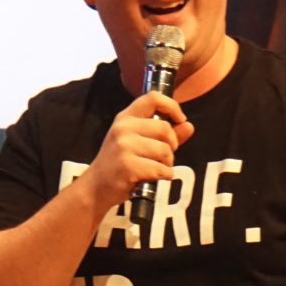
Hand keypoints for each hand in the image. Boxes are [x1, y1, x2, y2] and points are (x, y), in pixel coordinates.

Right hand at [83, 92, 192, 213]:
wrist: (96, 187)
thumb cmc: (119, 164)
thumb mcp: (138, 143)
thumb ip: (165, 135)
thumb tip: (189, 125)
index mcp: (125, 118)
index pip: (152, 98)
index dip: (172, 106)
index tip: (180, 119)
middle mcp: (123, 128)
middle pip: (165, 128)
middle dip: (172, 146)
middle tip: (165, 157)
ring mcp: (123, 146)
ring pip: (165, 150)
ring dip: (168, 163)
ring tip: (157, 169)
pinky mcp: (127, 165)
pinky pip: (160, 169)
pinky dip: (164, 175)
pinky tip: (154, 178)